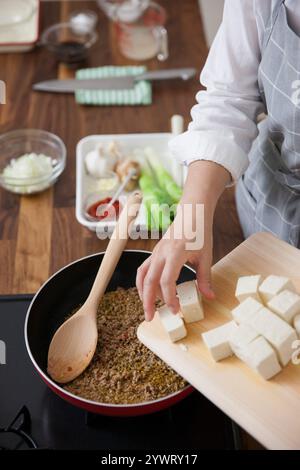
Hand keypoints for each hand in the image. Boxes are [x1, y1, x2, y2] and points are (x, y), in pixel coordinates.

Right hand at [136, 160, 229, 321]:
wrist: (192, 211)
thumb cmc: (200, 230)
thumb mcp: (206, 256)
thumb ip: (205, 278)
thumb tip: (208, 297)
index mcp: (175, 253)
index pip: (166, 280)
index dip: (169, 297)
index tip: (176, 310)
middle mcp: (161, 253)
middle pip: (148, 281)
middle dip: (148, 302)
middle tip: (151, 318)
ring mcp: (156, 252)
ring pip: (142, 275)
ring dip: (142, 293)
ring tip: (148, 308)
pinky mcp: (155, 252)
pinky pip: (144, 269)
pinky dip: (144, 282)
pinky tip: (150, 292)